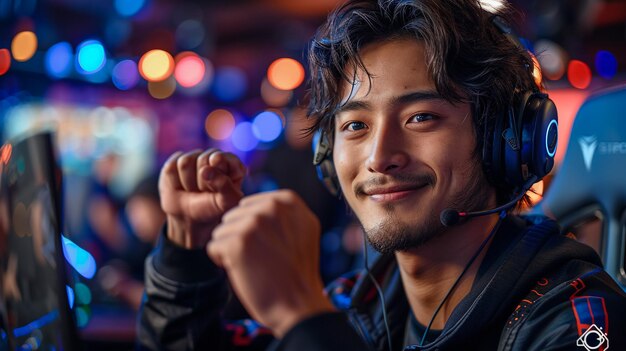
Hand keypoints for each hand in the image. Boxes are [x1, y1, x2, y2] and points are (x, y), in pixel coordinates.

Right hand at [159, 149, 244, 248]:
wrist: (191, 218)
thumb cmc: (214, 208)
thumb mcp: (227, 202)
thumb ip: (224, 185)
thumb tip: (205, 170)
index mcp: (231, 163)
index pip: (222, 157)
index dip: (218, 172)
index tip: (217, 189)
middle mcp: (212, 156)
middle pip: (203, 159)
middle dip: (203, 182)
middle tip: (205, 193)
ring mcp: (193, 157)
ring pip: (185, 162)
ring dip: (188, 183)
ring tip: (193, 191)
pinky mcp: (175, 162)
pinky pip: (171, 168)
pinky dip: (175, 183)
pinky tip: (181, 188)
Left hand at [207, 190, 335, 337]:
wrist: (299, 304)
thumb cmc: (297, 272)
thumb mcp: (302, 229)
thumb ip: (282, 211)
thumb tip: (252, 204)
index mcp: (288, 201)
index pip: (250, 205)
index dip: (253, 229)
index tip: (271, 245)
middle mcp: (272, 207)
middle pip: (234, 215)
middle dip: (240, 237)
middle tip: (263, 257)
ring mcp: (254, 223)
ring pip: (222, 230)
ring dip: (231, 249)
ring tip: (255, 264)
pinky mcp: (238, 242)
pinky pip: (214, 246)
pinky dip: (222, 261)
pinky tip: (244, 270)